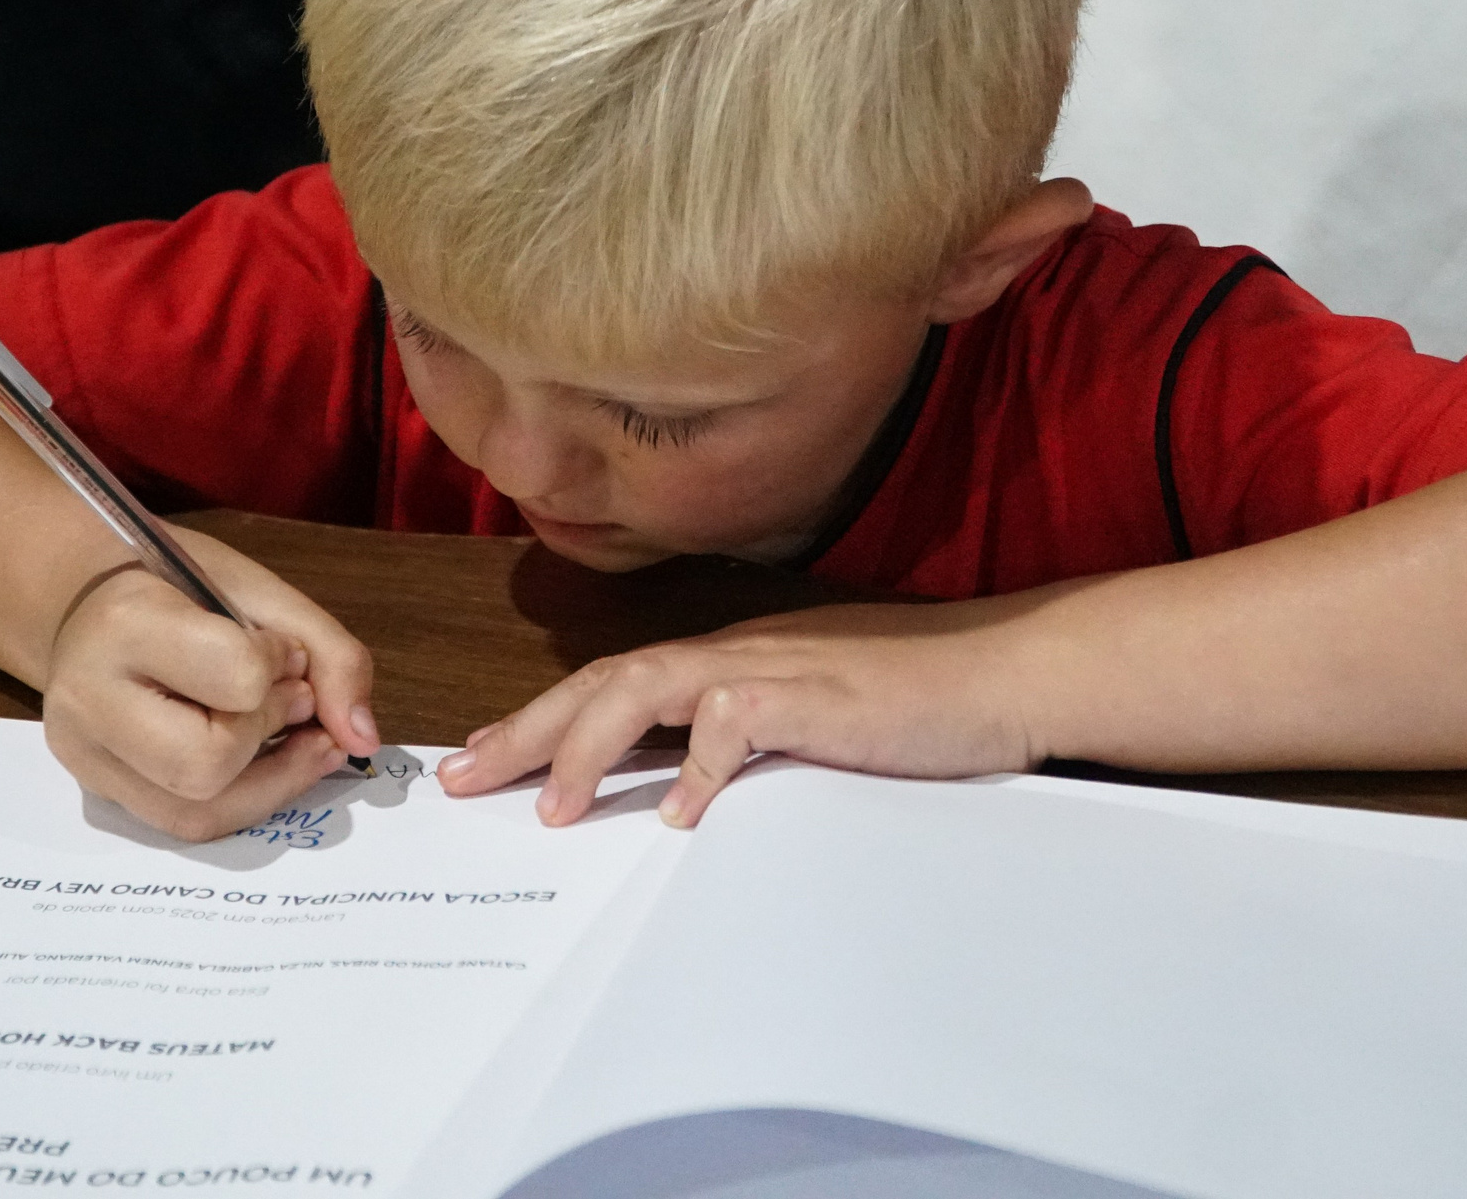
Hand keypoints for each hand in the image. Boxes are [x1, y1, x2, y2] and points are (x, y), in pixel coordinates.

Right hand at [39, 527, 380, 840]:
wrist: (86, 601)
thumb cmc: (176, 585)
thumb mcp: (259, 591)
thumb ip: (328, 652)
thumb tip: (363, 739)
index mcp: (126, 624)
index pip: (234, 676)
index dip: (279, 666)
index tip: (279, 648)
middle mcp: (89, 699)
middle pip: (206, 765)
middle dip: (267, 733)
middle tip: (286, 697)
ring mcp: (85, 755)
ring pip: (198, 812)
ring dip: (270, 779)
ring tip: (293, 734)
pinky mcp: (98, 791)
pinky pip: (186, 824)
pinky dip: (245, 799)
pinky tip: (270, 762)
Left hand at [432, 598, 1045, 827]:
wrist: (1004, 672)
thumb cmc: (918, 702)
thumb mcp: (810, 724)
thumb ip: (744, 746)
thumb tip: (679, 793)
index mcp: (729, 660)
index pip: (613, 685)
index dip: (541, 722)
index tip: (482, 763)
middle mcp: (736, 652)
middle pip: (603, 680)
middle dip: (525, 731)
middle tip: (462, 779)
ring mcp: (774, 668)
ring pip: (648, 687)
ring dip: (588, 746)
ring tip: (549, 808)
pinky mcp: (816, 697)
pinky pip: (737, 724)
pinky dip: (700, 768)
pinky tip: (677, 814)